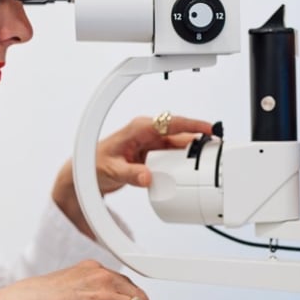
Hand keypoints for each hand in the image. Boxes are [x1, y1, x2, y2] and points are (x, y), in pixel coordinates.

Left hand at [52, 114, 214, 237]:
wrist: (84, 174)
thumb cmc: (93, 164)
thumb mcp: (112, 170)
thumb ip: (131, 174)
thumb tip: (147, 177)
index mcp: (138, 128)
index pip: (171, 122)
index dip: (192, 124)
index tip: (208, 129)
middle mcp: (146, 133)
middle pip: (179, 134)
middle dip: (198, 140)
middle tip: (215, 150)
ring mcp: (150, 144)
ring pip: (178, 145)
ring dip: (192, 152)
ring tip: (208, 161)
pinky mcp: (151, 154)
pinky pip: (172, 156)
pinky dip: (183, 162)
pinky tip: (192, 169)